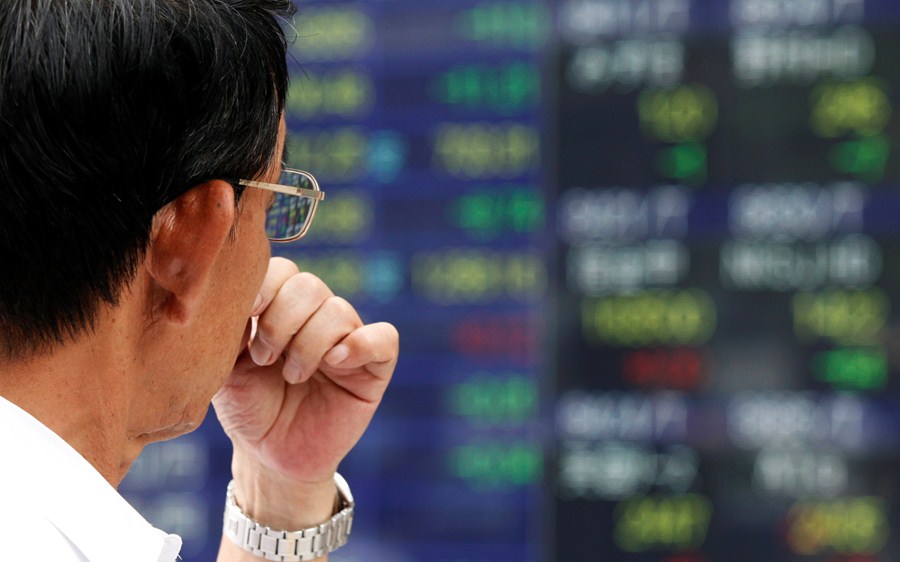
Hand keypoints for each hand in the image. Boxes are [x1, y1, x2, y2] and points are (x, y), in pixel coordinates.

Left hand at [212, 257, 397, 527]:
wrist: (272, 456)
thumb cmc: (249, 409)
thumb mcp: (226, 368)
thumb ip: (229, 331)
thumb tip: (233, 297)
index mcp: (281, 307)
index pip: (282, 271)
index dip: (266, 285)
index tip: (248, 313)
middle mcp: (317, 316)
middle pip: (308, 286)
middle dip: (281, 321)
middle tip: (264, 358)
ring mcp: (348, 339)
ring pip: (338, 311)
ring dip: (308, 344)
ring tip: (292, 376)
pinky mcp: (374, 367)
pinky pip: (384, 338)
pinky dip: (361, 343)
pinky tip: (336, 361)